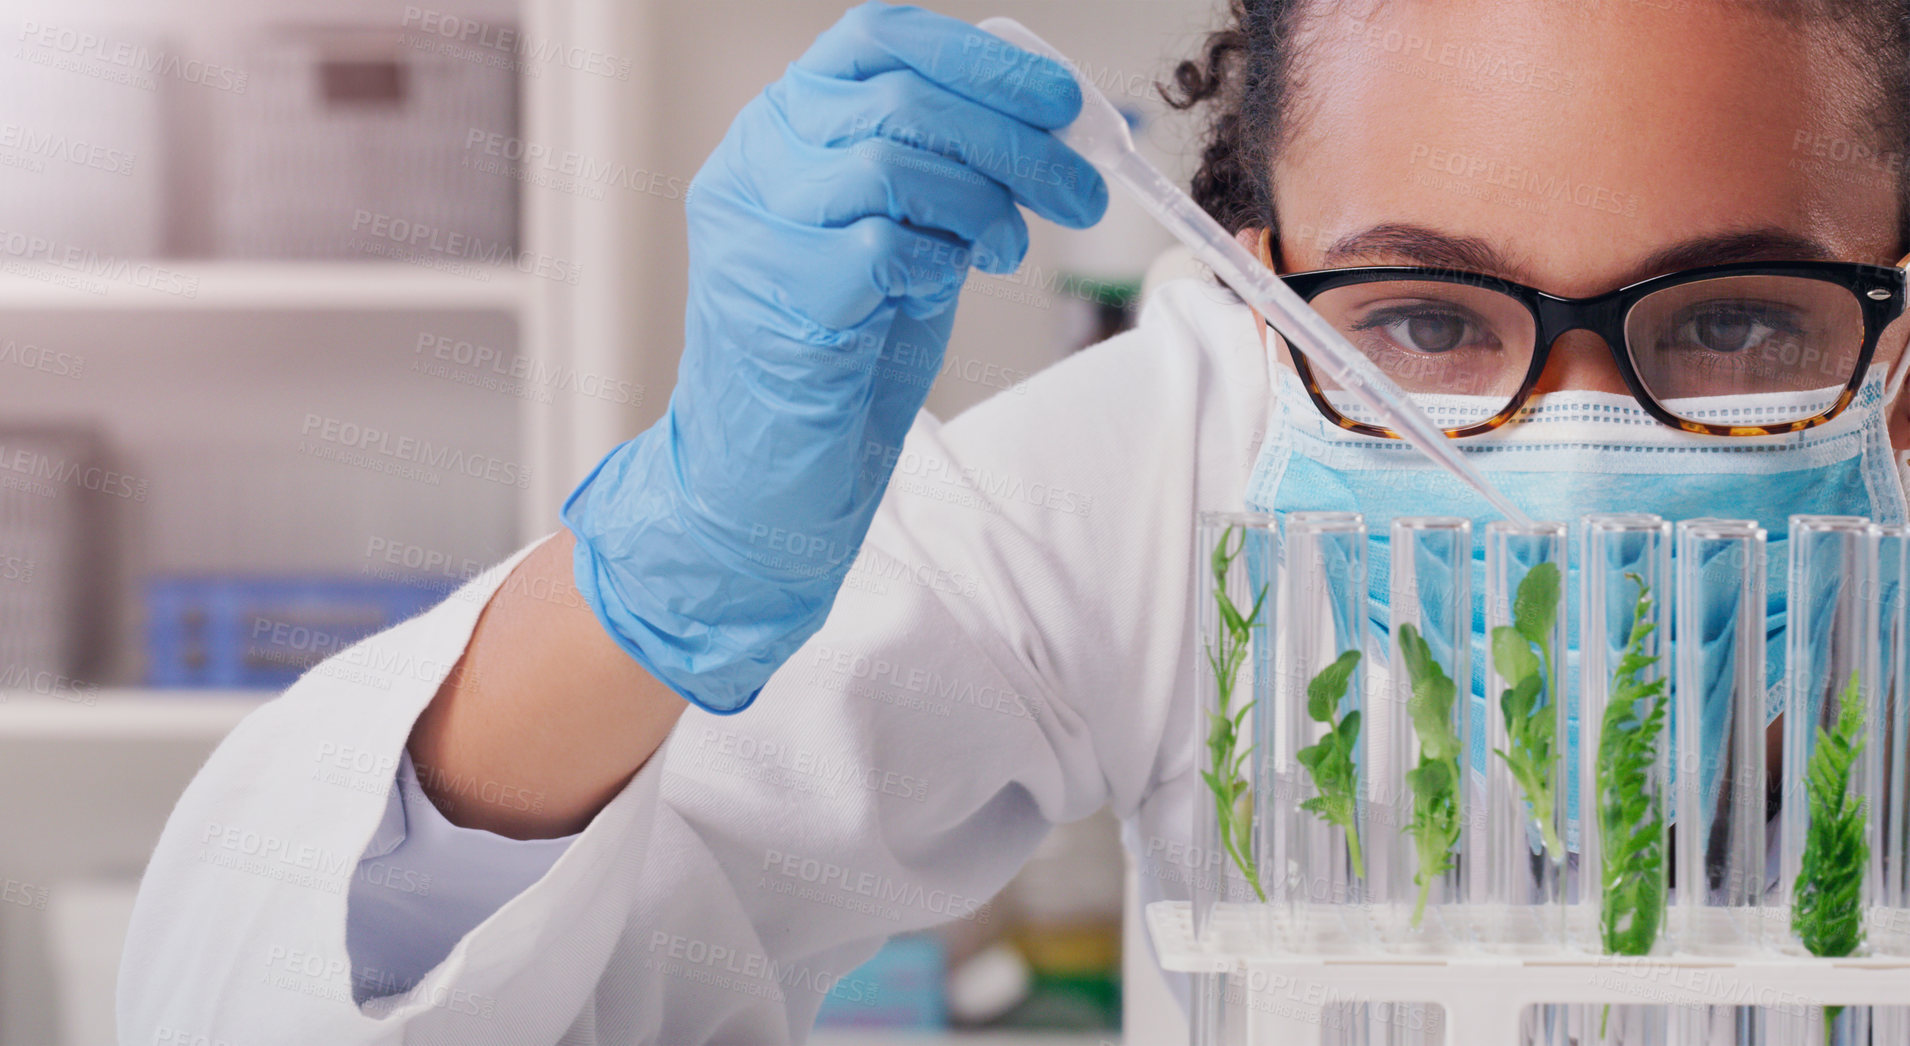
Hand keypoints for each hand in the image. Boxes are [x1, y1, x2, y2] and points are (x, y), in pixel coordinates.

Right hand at [562, 2, 1106, 712]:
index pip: (877, 38)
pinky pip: (881, 247)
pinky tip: (937, 291)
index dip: (979, 58)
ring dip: (981, 205)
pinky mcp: (775, 296)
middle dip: (1013, 140)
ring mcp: (753, 227)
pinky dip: (936, 264)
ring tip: (1006, 252)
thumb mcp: (902, 232)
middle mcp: (755, 162)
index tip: (1059, 99)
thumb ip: (946, 171)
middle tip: (1080, 189)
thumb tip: (1050, 126)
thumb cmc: (841, 353)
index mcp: (783, 129)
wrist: (771, 475)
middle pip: (899, 97)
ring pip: (888, 162)